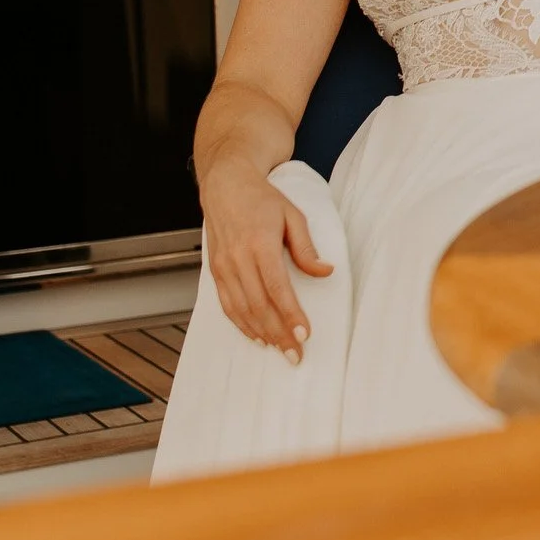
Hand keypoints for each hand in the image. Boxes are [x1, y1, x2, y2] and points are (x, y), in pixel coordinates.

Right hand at [199, 156, 332, 359]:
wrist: (225, 185)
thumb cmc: (262, 199)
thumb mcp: (292, 215)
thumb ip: (306, 247)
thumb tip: (325, 272)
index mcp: (259, 244)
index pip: (277, 288)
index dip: (290, 314)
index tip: (305, 334)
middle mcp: (238, 259)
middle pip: (259, 306)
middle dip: (279, 333)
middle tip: (296, 354)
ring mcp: (223, 267)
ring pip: (241, 310)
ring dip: (261, 333)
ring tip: (281, 350)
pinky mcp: (215, 271)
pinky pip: (227, 305)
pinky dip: (242, 324)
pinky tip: (257, 335)